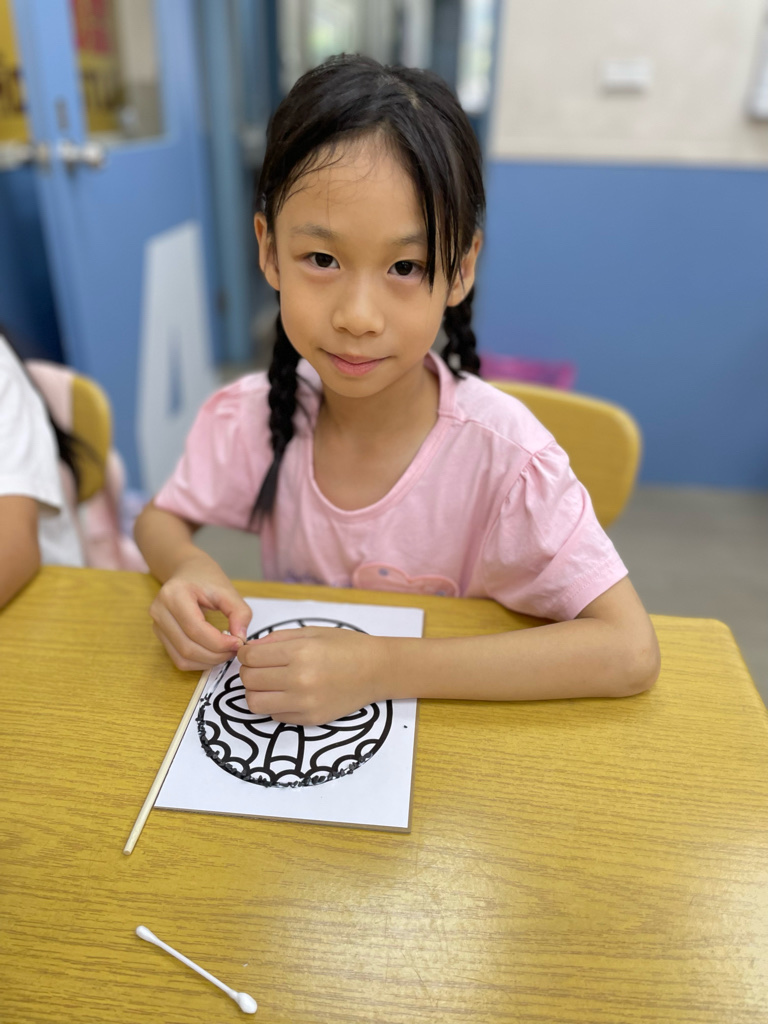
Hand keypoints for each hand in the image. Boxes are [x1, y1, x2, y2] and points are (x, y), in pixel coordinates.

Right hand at [149, 554, 251, 670]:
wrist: (187, 571)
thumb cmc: (206, 579)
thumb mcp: (227, 590)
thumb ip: (239, 613)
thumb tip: (240, 639)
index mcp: (174, 595)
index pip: (195, 629)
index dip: (219, 642)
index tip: (239, 643)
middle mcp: (159, 611)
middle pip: (187, 647)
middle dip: (216, 655)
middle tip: (235, 649)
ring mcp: (157, 625)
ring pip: (182, 658)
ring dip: (208, 661)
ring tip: (226, 651)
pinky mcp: (160, 636)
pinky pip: (179, 659)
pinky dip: (199, 662)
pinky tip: (214, 653)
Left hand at [237, 626, 386, 725]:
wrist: (377, 671)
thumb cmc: (346, 646)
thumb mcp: (312, 632)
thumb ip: (277, 639)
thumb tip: (249, 649)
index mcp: (301, 652)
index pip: (251, 657)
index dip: (245, 654)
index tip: (252, 654)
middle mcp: (300, 679)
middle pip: (249, 680)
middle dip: (249, 672)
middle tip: (261, 667)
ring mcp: (305, 703)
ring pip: (255, 703)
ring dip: (256, 692)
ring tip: (270, 683)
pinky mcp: (310, 720)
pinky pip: (274, 715)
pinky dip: (274, 704)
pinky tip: (289, 694)